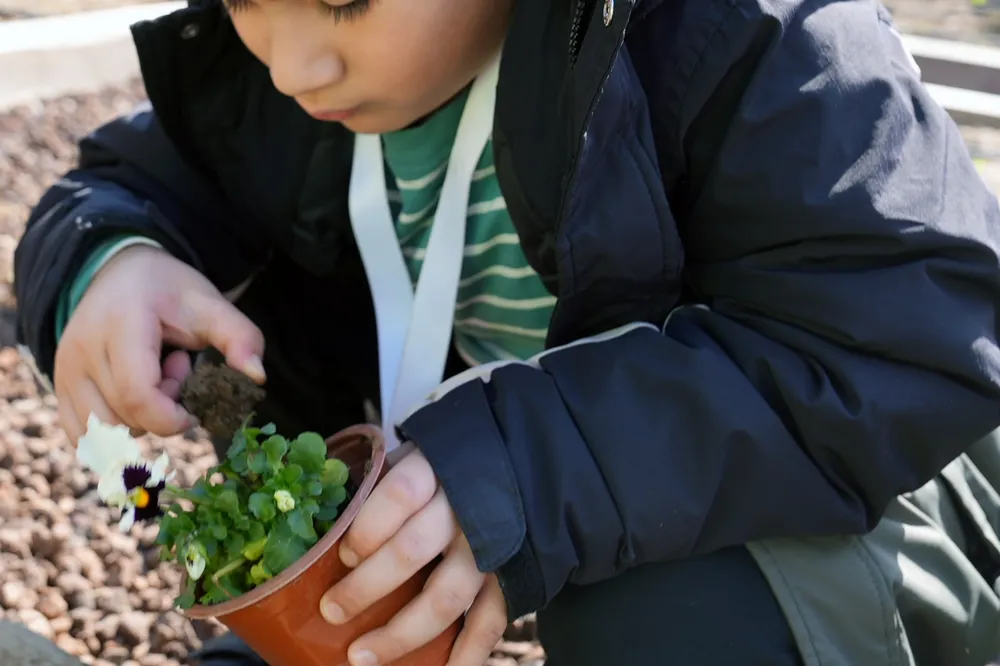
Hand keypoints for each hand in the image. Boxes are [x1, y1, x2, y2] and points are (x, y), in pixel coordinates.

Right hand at [55, 245, 264, 443]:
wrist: (121, 272)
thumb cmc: (171, 292)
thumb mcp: (212, 305)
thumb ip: (241, 338)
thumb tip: (257, 377)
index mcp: (121, 324)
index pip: (137, 395)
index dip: (172, 416)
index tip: (194, 406)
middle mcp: (82, 348)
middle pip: (125, 418)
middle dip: (162, 411)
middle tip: (175, 372)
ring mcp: (63, 369)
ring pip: (103, 432)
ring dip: (137, 419)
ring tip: (151, 377)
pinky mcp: (58, 385)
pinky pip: (82, 434)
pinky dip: (115, 427)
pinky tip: (130, 396)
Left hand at [320, 450, 507, 665]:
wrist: (519, 466)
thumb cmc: (445, 467)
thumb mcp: (414, 456)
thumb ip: (378, 482)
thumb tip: (324, 519)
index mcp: (436, 469)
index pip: (399, 496)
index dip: (367, 529)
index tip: (343, 556)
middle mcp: (465, 507)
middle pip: (412, 551)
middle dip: (366, 588)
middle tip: (331, 611)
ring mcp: (491, 546)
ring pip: (446, 597)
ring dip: (401, 633)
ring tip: (361, 655)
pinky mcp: (512, 576)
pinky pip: (490, 622)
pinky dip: (466, 655)